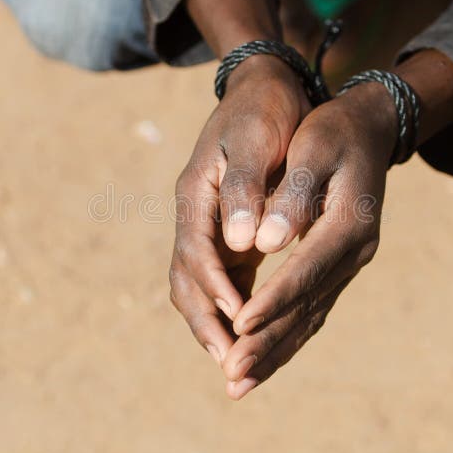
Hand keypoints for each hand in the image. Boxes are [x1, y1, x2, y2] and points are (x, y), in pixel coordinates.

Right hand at [169, 55, 310, 365]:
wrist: (265, 87)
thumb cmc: (263, 111)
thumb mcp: (253, 139)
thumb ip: (242, 188)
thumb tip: (238, 244)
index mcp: (197, 194)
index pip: (197, 254)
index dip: (216, 292)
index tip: (239, 324)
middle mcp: (197, 215)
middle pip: (187, 280)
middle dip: (206, 323)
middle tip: (231, 364)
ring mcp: (209, 225)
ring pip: (200, 286)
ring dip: (214, 324)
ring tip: (237, 363)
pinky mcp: (227, 231)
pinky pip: (221, 279)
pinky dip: (230, 309)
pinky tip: (251, 332)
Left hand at [219, 84, 398, 398]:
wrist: (368, 129)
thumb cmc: (333, 133)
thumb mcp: (314, 150)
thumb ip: (293, 195)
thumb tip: (266, 242)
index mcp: (348, 224)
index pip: (304, 271)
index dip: (271, 300)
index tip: (238, 327)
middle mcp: (354, 252)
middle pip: (306, 306)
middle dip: (266, 343)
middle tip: (231, 378)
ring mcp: (349, 264)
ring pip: (308, 317)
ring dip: (273, 352)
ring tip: (238, 384)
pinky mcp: (338, 267)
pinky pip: (311, 310)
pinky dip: (285, 337)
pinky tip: (262, 358)